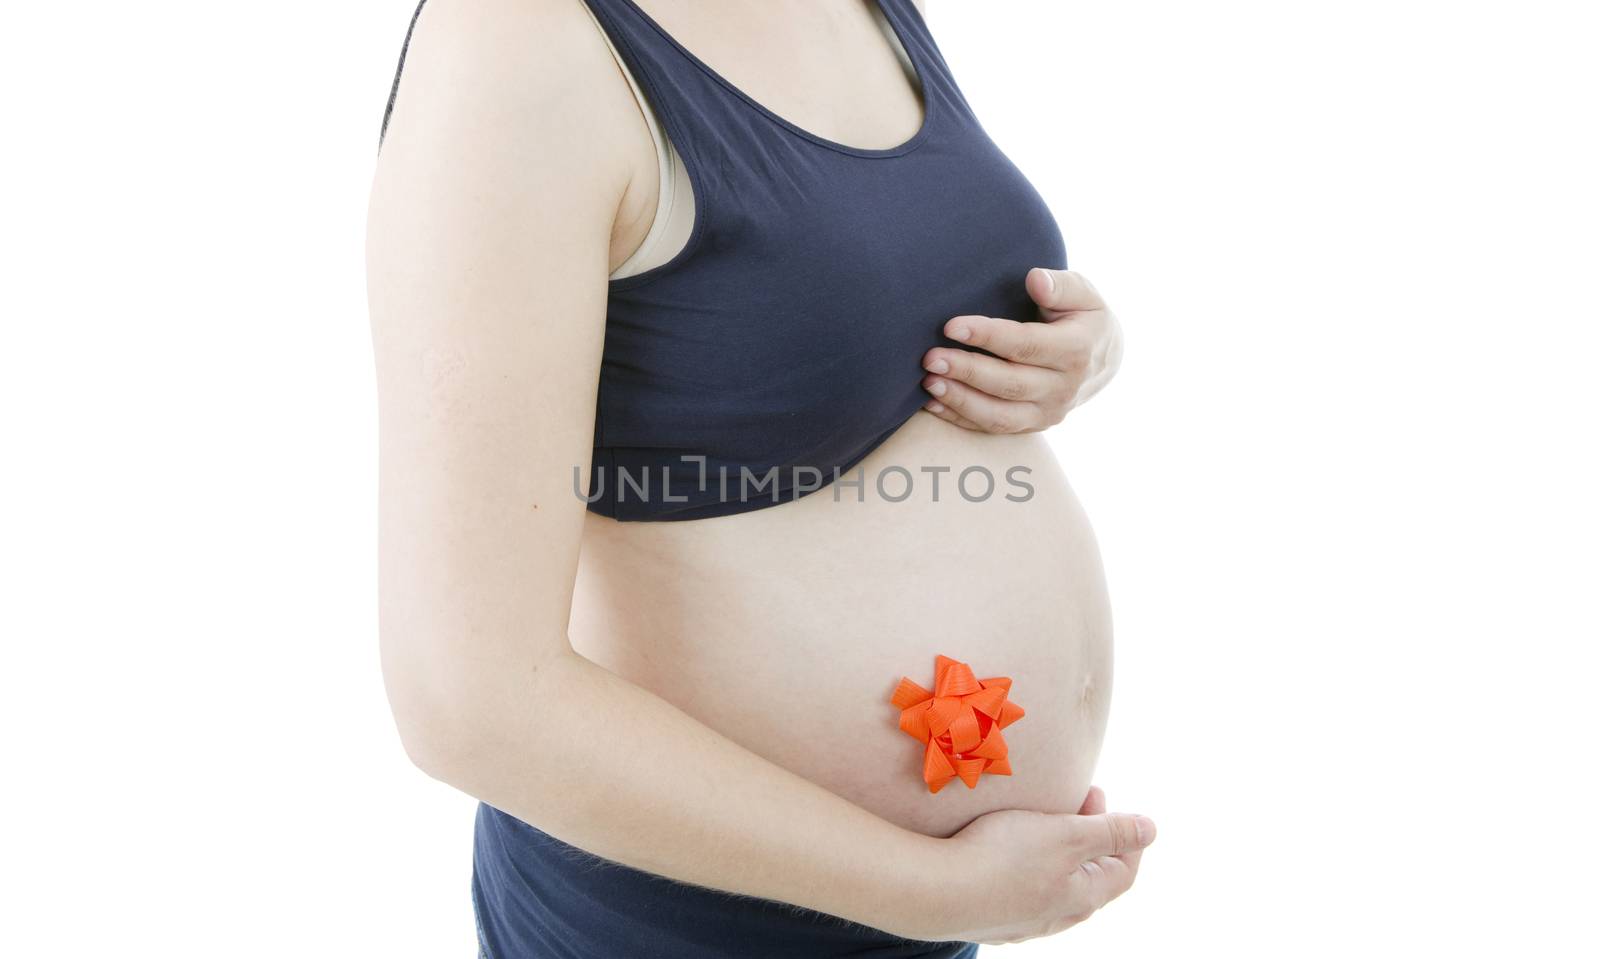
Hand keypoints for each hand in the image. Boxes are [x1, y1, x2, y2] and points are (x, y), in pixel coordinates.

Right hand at [907, 786, 1155, 944]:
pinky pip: (1020, 893)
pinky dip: (1025, 867)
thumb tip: (1151, 830)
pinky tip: (1005, 853)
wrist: (935, 892)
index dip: (1124, 834)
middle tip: (1072, 800)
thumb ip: (1110, 832)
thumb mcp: (1067, 835)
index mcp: (1082, 897)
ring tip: (1040, 823)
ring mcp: (1022, 922)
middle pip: (1088, 879)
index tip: (1101, 796)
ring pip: (1053, 888)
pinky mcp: (990, 919)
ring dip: (1056, 853)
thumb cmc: (1004, 858)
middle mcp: (1056, 916)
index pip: (1123, 870)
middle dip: (1089, 838)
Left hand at [921, 269, 1122, 432]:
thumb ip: (1061, 286)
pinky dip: (960, 418)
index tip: (951, 326)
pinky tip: (932, 403)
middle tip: (929, 358)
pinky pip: (992, 429)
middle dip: (967, 371)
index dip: (988, 336)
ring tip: (928, 382)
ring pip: (999, 415)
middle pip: (1009, 384)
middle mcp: (1063, 388)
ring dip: (960, 400)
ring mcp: (1047, 413)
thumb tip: (1035, 280)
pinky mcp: (1031, 426)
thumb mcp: (1083, 294)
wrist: (1100, 359)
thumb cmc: (1081, 317)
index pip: (1026, 345)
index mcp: (1076, 351)